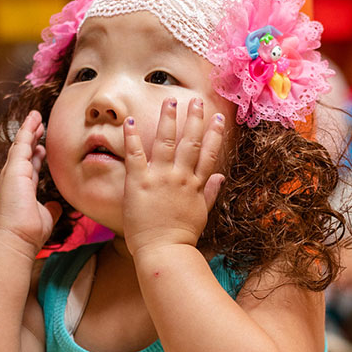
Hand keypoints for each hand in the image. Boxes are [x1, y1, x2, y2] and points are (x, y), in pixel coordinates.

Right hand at [0, 110, 62, 256]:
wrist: (17, 238)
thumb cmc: (29, 233)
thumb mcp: (45, 216)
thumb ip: (50, 208)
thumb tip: (56, 205)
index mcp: (22, 188)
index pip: (30, 166)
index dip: (37, 154)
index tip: (42, 145)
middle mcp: (14, 178)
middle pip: (24, 152)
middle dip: (32, 137)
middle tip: (39, 124)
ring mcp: (12, 172)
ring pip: (21, 144)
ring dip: (29, 129)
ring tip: (36, 116)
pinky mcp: (14, 168)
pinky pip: (21, 143)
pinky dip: (28, 130)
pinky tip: (34, 119)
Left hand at [121, 98, 226, 256]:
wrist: (164, 251)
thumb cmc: (180, 237)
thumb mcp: (201, 214)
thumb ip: (209, 193)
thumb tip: (220, 177)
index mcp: (195, 185)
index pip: (209, 154)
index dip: (215, 134)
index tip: (219, 117)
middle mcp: (180, 177)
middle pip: (191, 142)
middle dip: (194, 119)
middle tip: (196, 100)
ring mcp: (160, 177)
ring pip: (167, 141)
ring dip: (169, 119)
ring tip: (170, 100)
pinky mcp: (139, 181)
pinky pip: (135, 154)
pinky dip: (133, 136)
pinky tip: (131, 121)